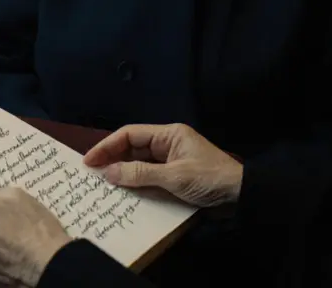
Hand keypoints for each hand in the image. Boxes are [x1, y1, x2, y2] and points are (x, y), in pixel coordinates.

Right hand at [83, 123, 242, 207]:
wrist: (242, 195)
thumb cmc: (210, 179)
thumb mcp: (174, 177)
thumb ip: (140, 174)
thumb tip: (109, 173)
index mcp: (169, 134)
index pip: (130, 134)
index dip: (107, 145)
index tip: (89, 160)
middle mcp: (167, 144)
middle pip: (132, 148)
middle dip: (112, 158)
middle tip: (91, 173)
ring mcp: (171, 161)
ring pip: (139, 163)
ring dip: (123, 172)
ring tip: (102, 183)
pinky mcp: (175, 177)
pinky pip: (149, 177)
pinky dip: (136, 183)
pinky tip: (124, 192)